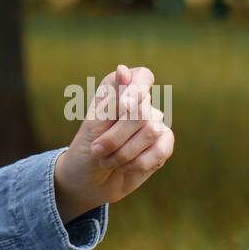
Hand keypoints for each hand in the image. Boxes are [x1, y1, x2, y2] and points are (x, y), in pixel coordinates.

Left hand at [54, 63, 173, 216]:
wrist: (87, 181)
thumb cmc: (86, 147)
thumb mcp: (93, 123)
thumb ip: (112, 98)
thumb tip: (123, 68)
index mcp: (121, 91)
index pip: (143, 77)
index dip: (137, 89)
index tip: (124, 106)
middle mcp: (140, 105)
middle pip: (142, 109)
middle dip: (116, 135)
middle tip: (97, 149)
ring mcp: (154, 125)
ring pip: (151, 130)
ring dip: (123, 152)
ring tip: (107, 160)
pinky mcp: (163, 146)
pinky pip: (161, 150)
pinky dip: (138, 162)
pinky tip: (125, 167)